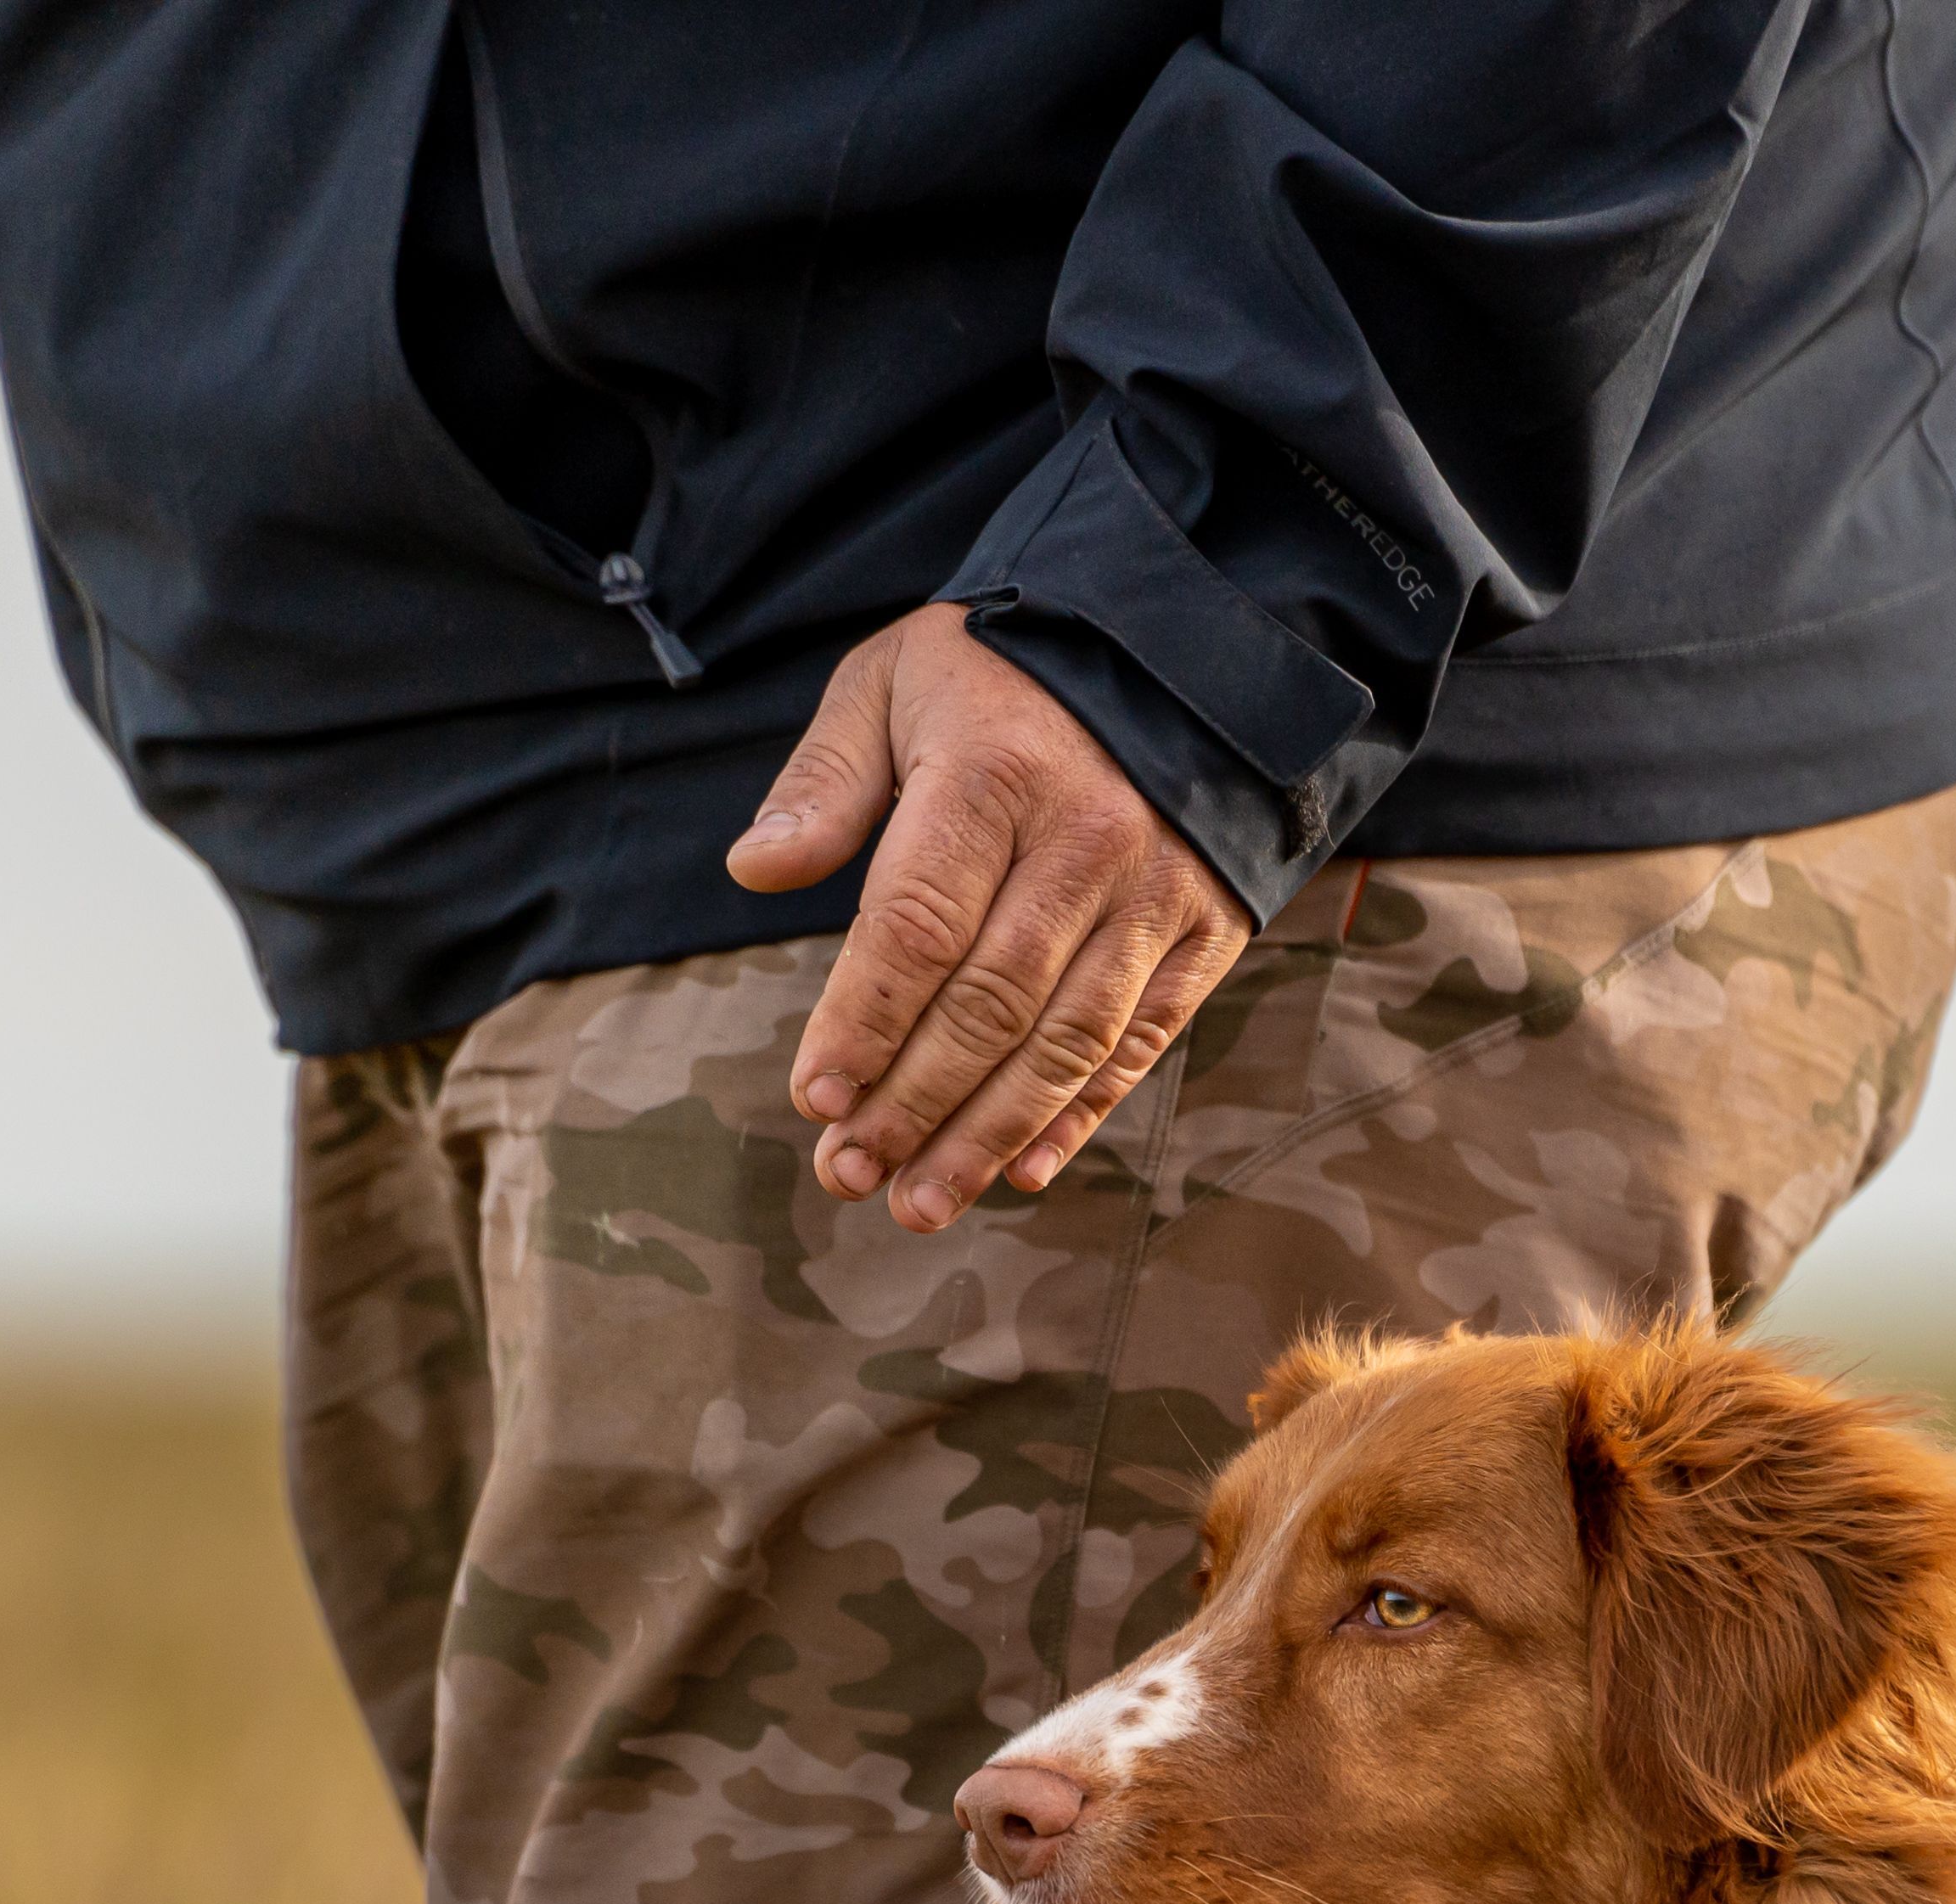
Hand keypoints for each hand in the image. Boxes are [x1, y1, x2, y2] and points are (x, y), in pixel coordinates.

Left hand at [730, 604, 1253, 1232]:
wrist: (1182, 650)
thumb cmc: (1006, 670)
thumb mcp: (895, 680)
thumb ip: (825, 781)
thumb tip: (752, 872)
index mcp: (998, 774)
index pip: (919, 926)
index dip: (864, 1023)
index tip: (815, 1097)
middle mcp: (1088, 841)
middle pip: (989, 1004)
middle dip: (910, 1104)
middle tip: (847, 1173)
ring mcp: (1155, 895)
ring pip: (1065, 1044)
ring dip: (985, 1136)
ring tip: (917, 1201)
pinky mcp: (1203, 933)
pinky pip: (1138, 1045)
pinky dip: (1079, 1118)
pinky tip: (1020, 1172)